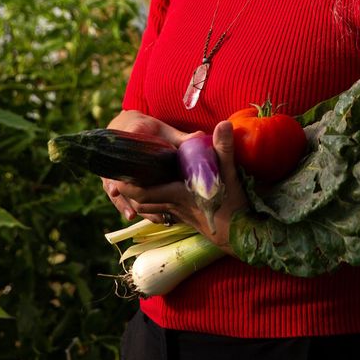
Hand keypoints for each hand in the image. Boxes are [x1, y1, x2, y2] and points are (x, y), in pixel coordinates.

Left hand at [101, 115, 248, 253]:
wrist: (242, 235)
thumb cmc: (233, 206)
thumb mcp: (229, 174)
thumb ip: (223, 149)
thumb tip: (223, 124)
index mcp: (177, 195)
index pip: (142, 192)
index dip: (127, 185)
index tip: (118, 173)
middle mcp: (174, 206)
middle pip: (142, 202)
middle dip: (130, 191)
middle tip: (125, 173)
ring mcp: (180, 214)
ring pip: (151, 209)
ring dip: (143, 198)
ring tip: (139, 181)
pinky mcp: (188, 218)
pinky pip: (164, 212)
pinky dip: (158, 204)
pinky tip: (164, 192)